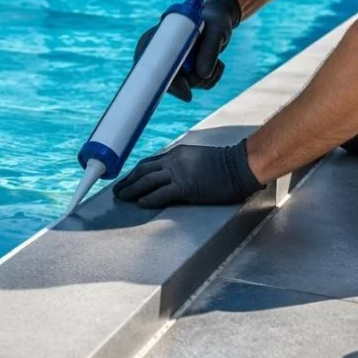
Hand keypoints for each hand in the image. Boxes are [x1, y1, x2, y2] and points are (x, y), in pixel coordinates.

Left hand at [111, 138, 262, 207]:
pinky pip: (162, 193)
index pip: (149, 162)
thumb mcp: (198, 158)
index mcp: (176, 154)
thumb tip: (174, 174)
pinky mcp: (186, 187)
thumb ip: (183, 164)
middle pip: (143, 171)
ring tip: (122, 197)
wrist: (240, 166)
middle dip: (128, 181)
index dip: (135, 172)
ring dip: (132, 190)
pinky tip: (140, 204)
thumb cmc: (225, 164)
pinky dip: (149, 198)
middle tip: (117, 190)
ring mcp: (179, 173)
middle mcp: (173, 161)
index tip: (126, 179)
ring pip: (147, 181)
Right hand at [134, 0, 240, 102]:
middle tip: (215, 65)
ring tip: (218, 61)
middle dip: (194, 79)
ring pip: (187, 86)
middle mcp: (162, 54)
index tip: (187, 94)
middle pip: (170, 81)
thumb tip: (203, 75)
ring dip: (206, 78)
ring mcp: (173, 65)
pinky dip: (211, 79)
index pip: (151, 67)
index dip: (168, 83)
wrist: (220, 19)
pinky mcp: (185, 72)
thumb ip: (209, 50)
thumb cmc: (215, 20)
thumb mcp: (216, 31)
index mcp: (156, 39)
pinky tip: (217, 65)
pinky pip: (197, 86)